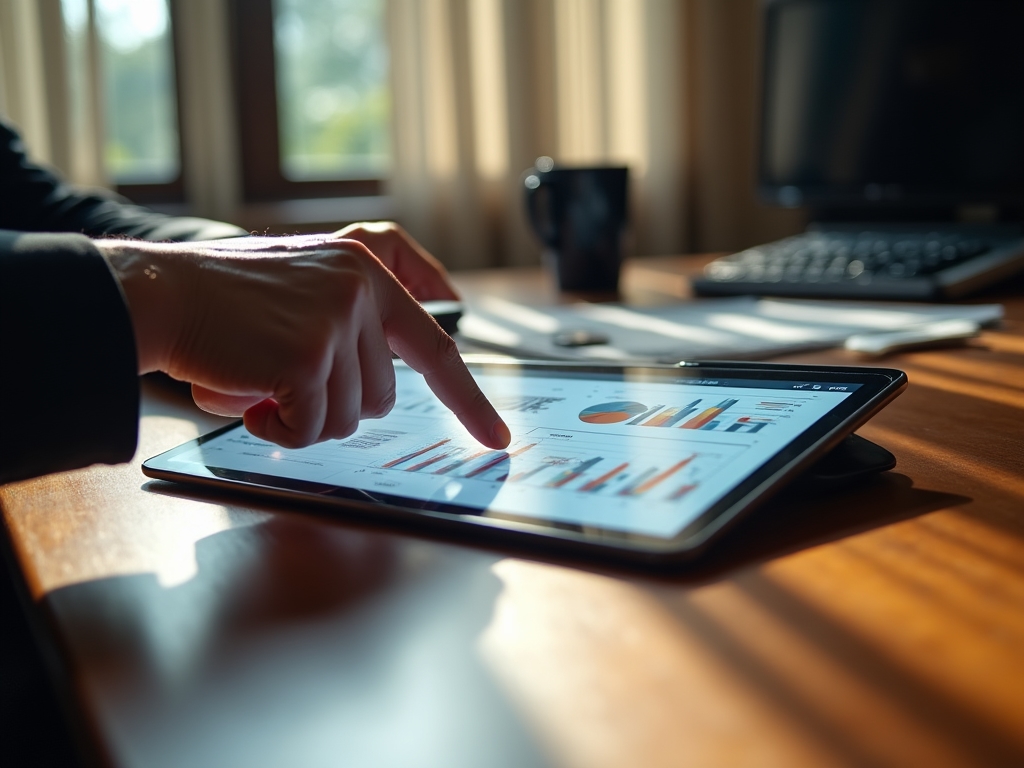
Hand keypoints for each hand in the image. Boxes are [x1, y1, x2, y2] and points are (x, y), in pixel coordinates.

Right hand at [98, 233, 509, 449]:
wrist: (164, 293)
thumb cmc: (229, 300)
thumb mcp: (310, 287)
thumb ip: (358, 323)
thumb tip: (387, 385)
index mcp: (368, 271)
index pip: (435, 346)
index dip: (467, 398)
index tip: (494, 436)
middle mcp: (360, 291)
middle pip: (383, 396)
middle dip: (337, 404)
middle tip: (288, 378)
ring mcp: (336, 323)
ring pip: (349, 418)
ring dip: (305, 416)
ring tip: (264, 381)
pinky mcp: (306, 357)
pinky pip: (311, 429)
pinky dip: (279, 431)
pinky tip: (249, 399)